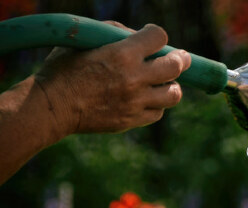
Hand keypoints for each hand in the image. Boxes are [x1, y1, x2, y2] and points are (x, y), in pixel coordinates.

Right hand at [33, 21, 191, 136]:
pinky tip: (147, 99)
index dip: (157, 34)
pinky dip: (156, 105)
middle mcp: (134, 78)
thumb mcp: (83, 41)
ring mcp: (135, 101)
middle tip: (180, 59)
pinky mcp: (132, 119)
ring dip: (171, 86)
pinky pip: (158, 112)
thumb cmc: (63, 69)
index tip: (152, 37)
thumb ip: (112, 32)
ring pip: (173, 94)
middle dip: (180, 60)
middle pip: (175, 66)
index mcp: (122, 54)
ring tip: (165, 82)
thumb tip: (135, 34)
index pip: (159, 37)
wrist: (52, 106)